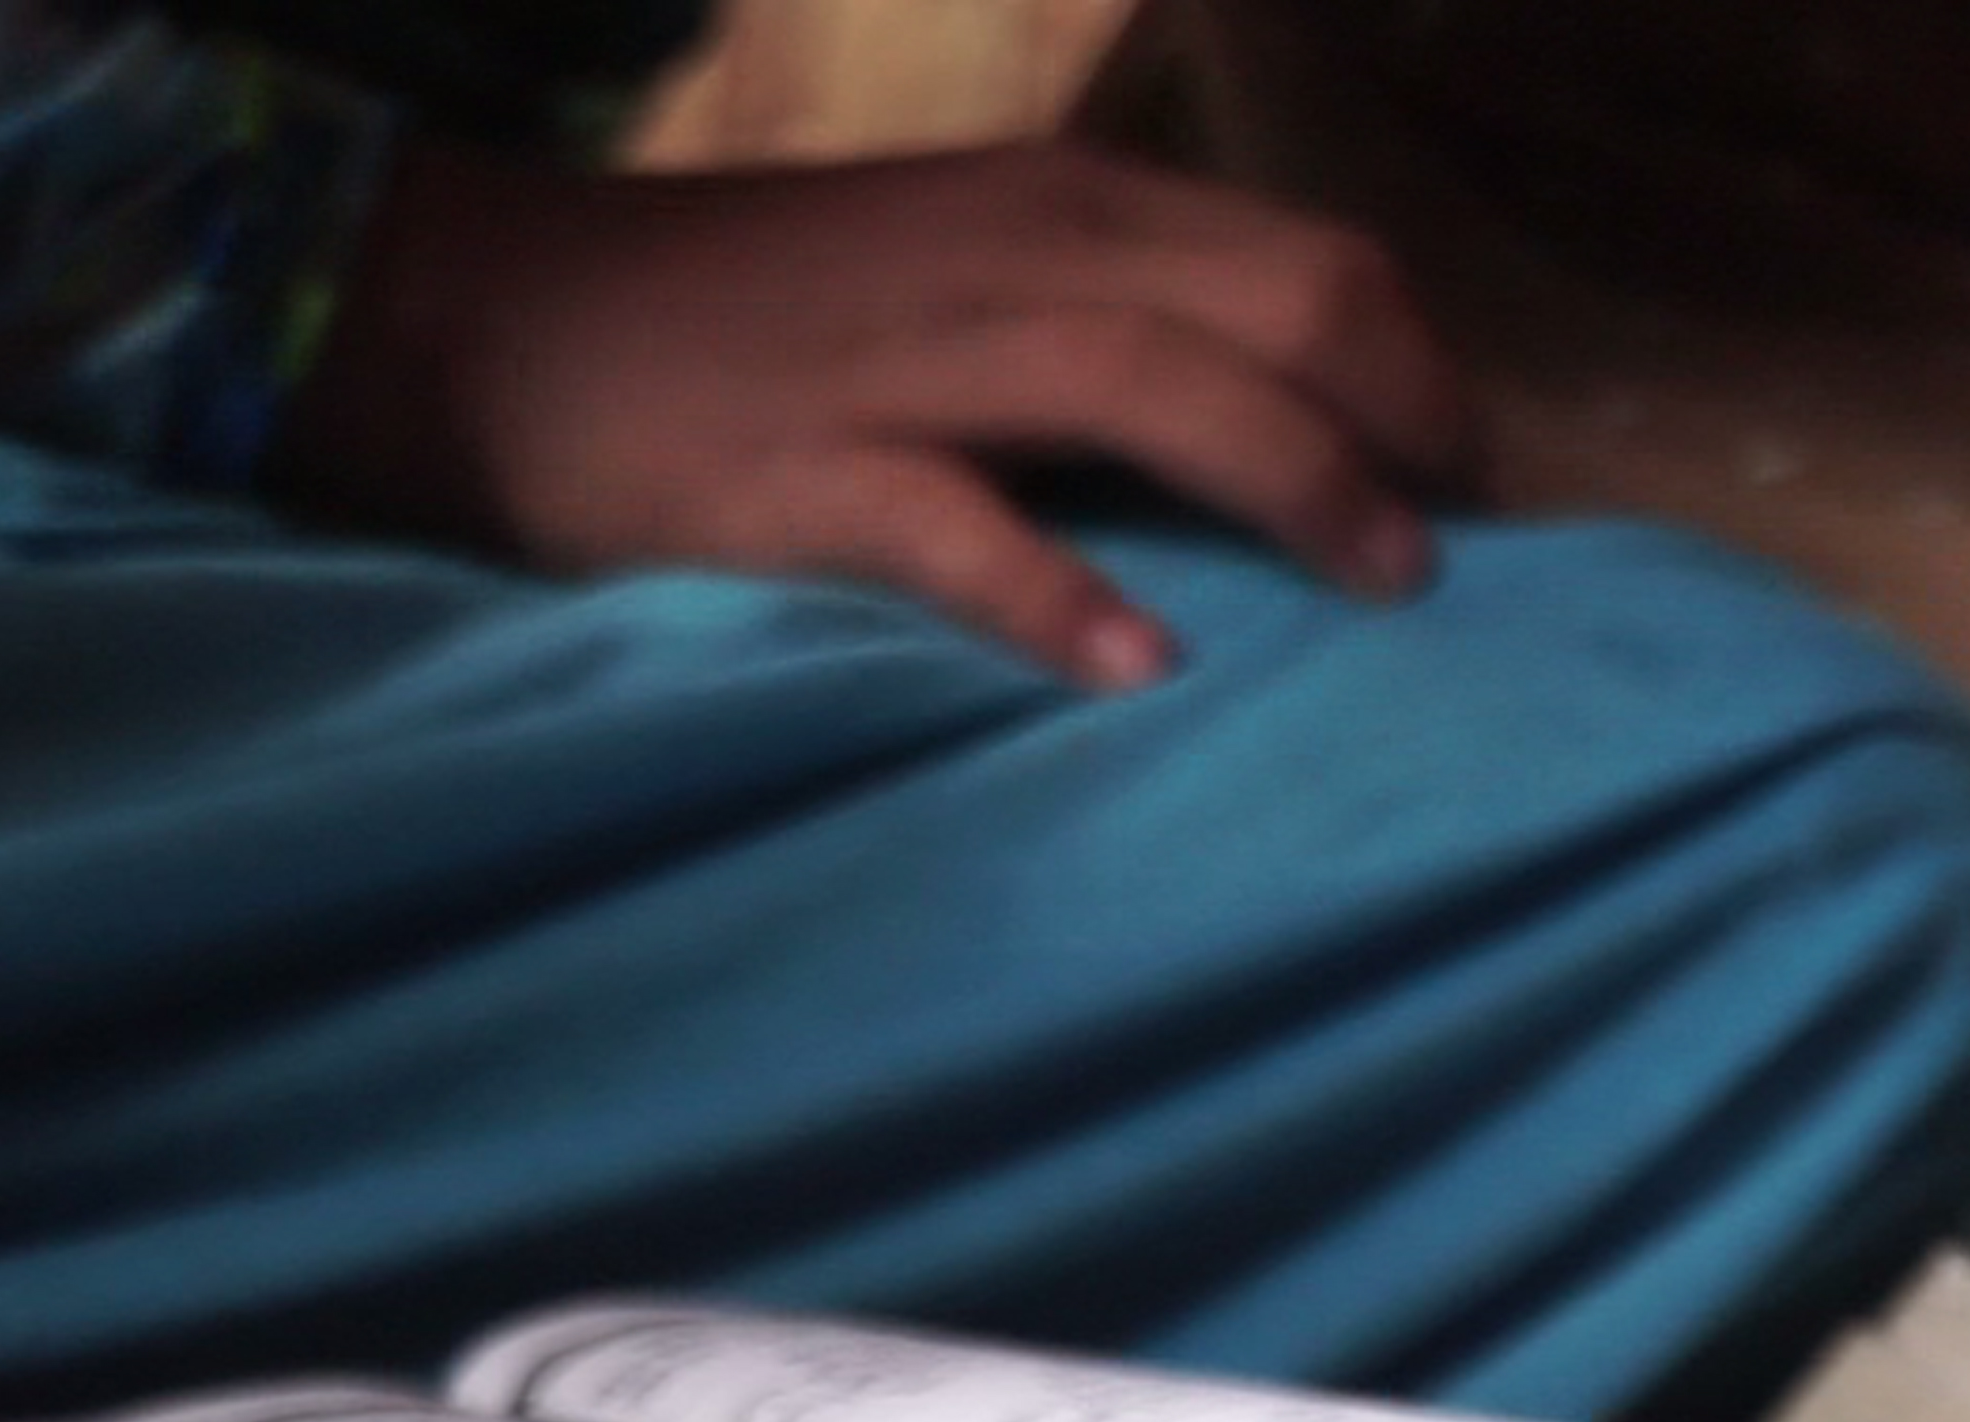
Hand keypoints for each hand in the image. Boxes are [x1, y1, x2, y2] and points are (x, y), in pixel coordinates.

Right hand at [275, 138, 1472, 684]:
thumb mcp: (949, 269)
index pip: (1315, 257)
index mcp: (1062, 203)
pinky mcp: (806, 470)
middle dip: (1405, 422)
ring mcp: (911, 359)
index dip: (1422, 366)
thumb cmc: (738, 315)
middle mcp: (1015, 254)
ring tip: (1384, 589)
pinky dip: (1064, 597)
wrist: (494, 323)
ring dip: (1300, 486)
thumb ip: (1096, 318)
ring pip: (1164, 389)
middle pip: (1285, 303)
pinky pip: (964, 531)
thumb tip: (1264, 423)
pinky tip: (1143, 669)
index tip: (1474, 481)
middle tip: (1461, 551)